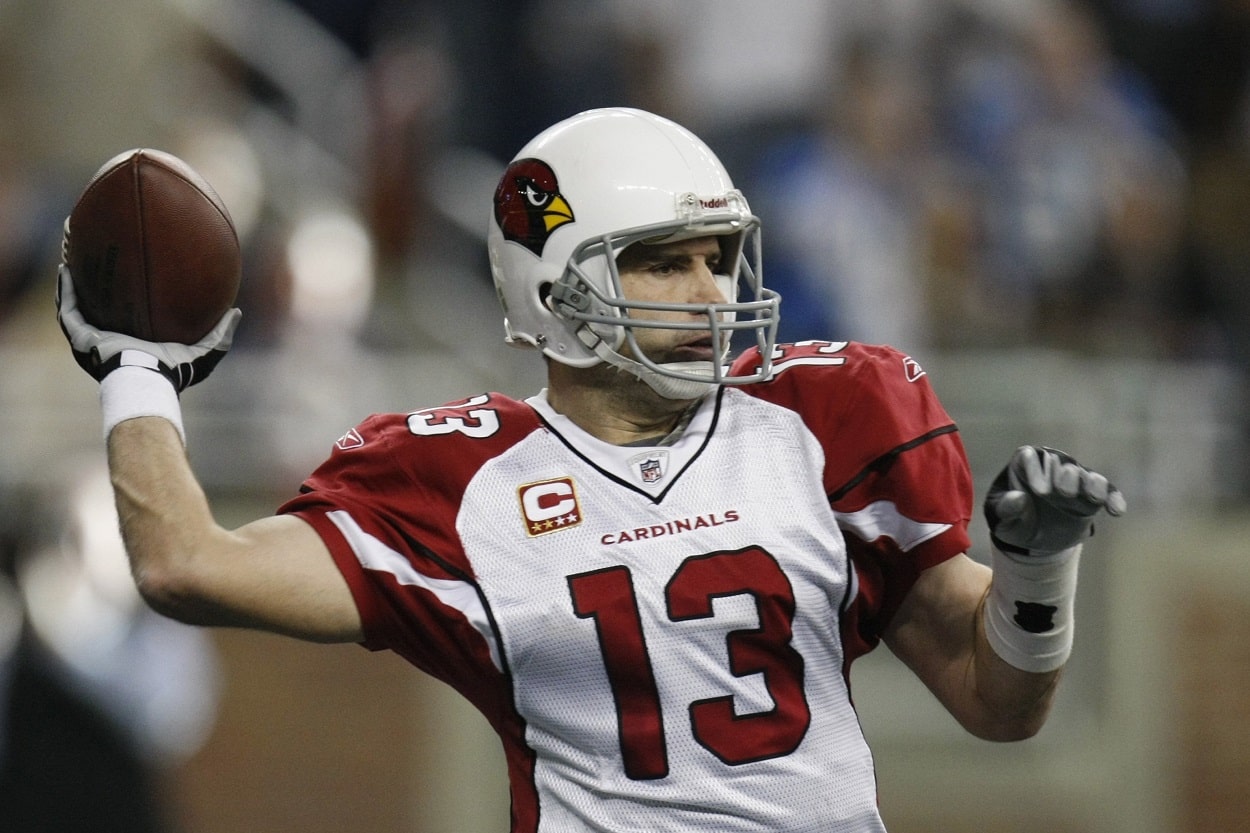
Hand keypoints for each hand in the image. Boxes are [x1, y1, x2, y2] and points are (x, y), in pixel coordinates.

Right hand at [56, 263, 240, 391]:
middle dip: (95, 288)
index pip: (128, 320)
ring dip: (72, 285)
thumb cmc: (176, 372)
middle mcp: (110, 342)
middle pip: (98, 310)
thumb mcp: (205, 351)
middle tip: (98, 263)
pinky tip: (66, 269)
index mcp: (135, 344)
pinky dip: (66, 290)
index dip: (127, 301)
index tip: (131, 278)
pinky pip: (68, 311)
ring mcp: (92, 341)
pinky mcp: (81, 339)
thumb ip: (222, 333)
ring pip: (76, 308)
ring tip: (70, 259)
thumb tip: (237, 311)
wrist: (148, 380)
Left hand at [984, 445, 1126, 555]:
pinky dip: (1113, 499)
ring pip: (1087, 476)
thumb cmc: (1012, 519)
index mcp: (1024, 463)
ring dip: (1092, 485)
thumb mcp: (1001, 517)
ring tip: (1094, 498)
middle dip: (1065, 476)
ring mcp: (1074, 480)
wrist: (1031, 539)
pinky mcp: (1092, 497)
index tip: (1040, 492)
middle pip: (1061, 464)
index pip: (1030, 457)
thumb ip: (1007, 507)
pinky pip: (1107, 493)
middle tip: (1064, 493)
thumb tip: (1020, 498)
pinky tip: (1117, 511)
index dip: (1036, 471)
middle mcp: (1052, 467)